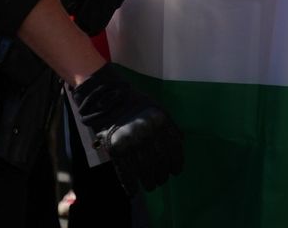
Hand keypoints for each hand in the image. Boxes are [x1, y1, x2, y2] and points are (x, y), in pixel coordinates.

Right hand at [71, 64, 182, 194]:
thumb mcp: (156, 107)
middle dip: (162, 175)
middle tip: (160, 179)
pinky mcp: (116, 148)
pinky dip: (130, 184)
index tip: (175, 171)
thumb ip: (169, 124)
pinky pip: (126, 172)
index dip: (176, 164)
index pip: (174, 150)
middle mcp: (148, 133)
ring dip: (149, 182)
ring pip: (145, 170)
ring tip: (150, 185)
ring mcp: (131, 142)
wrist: (107, 96)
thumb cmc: (134, 101)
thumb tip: (180, 141)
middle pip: (160, 163)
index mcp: (160, 122)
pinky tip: (133, 190)